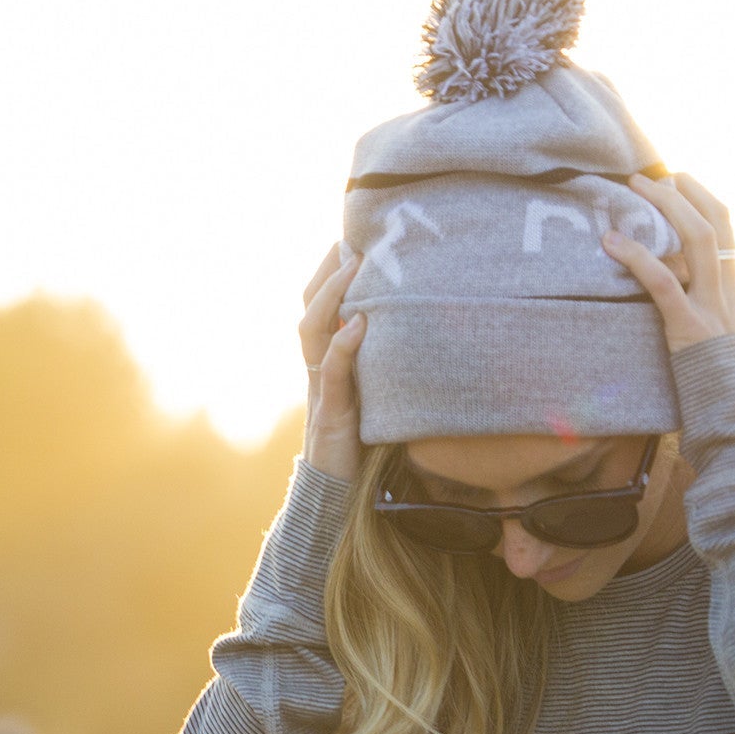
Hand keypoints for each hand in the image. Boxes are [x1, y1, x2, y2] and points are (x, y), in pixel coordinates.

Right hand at [298, 242, 365, 482]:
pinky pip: (330, 372)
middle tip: (353, 239)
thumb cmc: (363, 446)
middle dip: (327, 270)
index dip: (328, 270)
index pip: (318, 304)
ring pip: (312, 330)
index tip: (351, 237)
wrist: (337, 495)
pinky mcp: (330, 413)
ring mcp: (320, 389)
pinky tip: (360, 324)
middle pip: (309, 306)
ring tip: (355, 267)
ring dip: (332, 295)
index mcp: (327, 361)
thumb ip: (385, 367)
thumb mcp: (377, 396)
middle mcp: (317, 368)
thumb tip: (425, 335)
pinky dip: (343, 346)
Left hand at [601, 172, 734, 352]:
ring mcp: (713, 305)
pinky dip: (637, 257)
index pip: (727, 229)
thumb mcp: (730, 338)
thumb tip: (686, 296)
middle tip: (655, 175)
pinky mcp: (690, 327)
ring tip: (634, 189)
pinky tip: (612, 242)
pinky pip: (663, 283)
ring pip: (697, 239)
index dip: (703, 200)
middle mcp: (731, 288)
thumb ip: (714, 313)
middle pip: (715, 222)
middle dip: (685, 192)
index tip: (680, 182)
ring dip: (665, 206)